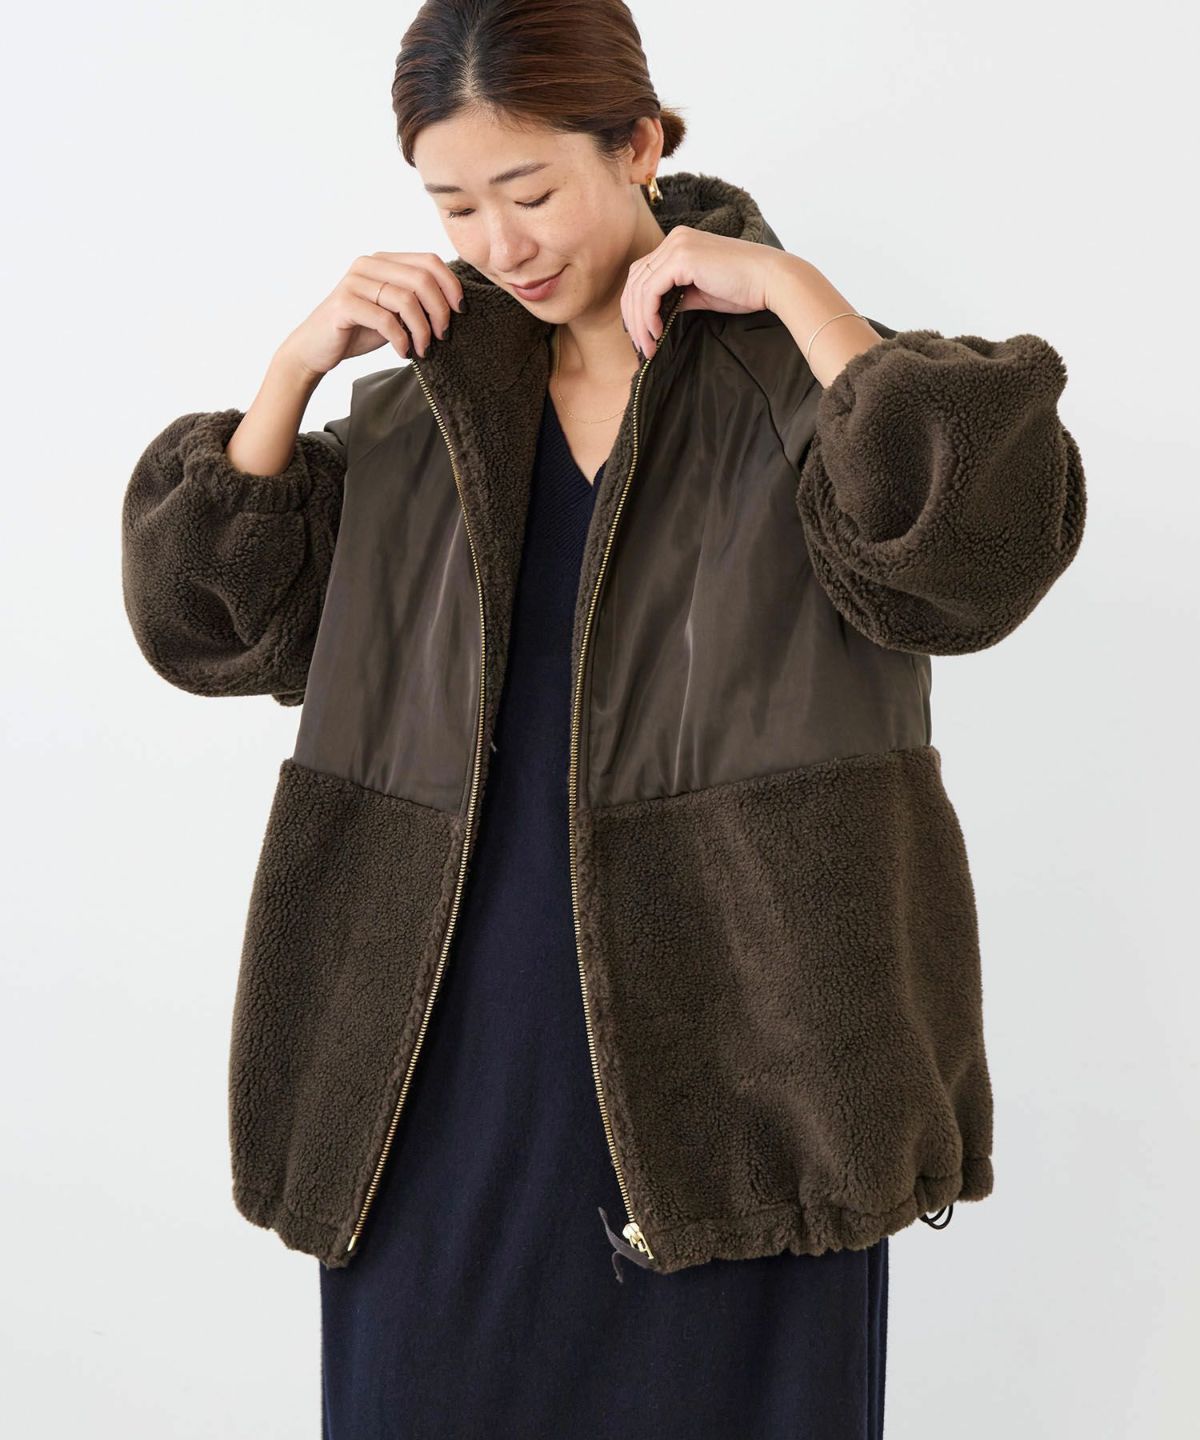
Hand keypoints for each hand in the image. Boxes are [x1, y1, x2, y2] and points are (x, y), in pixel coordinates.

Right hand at [278, 252, 466, 379]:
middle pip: (422, 279)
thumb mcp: (393, 312)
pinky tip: (404, 352)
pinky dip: (401, 339)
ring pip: (406, 300)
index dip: (451, 285)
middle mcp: (368, 264)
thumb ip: (415, 301)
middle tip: (443, 336)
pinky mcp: (344, 304)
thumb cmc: (358, 331)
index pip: (429, 260)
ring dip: (422, 330)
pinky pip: (385, 319)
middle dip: (440, 311)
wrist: (316, 348)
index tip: (460, 312)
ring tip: (424, 349)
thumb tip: (455, 306)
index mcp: (383, 261)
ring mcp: (354, 282)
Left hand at [620, 227, 783, 358]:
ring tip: (648, 346)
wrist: (771, 280)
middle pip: (635, 279)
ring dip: (639, 321)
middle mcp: (675, 239)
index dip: (635, 306)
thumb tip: (656, 314)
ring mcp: (677, 245)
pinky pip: (650, 291)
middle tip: (640, 345)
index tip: (640, 334)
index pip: (643, 274)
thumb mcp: (701, 294)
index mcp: (679, 243)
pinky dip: (648, 315)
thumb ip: (677, 298)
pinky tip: (657, 333)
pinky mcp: (682, 258)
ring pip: (639, 287)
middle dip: (632, 316)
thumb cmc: (744, 289)